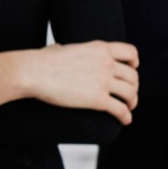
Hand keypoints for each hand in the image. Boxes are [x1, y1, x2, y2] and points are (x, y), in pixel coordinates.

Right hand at [0, 41, 139, 123]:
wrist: (33, 72)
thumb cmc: (41, 61)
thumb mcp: (60, 48)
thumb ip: (66, 49)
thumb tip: (56, 49)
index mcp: (99, 48)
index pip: (130, 53)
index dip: (134, 63)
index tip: (133, 69)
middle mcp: (106, 63)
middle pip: (133, 76)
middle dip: (133, 87)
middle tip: (128, 95)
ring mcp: (103, 81)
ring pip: (130, 93)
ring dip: (132, 102)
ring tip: (128, 107)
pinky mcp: (98, 99)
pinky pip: (120, 110)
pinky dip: (126, 116)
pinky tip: (124, 120)